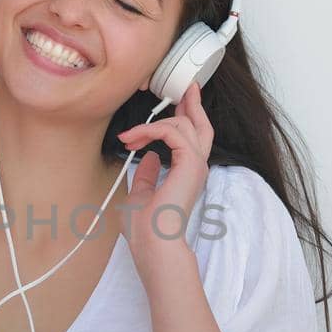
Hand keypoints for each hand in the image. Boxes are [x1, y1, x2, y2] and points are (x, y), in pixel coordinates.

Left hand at [114, 82, 213, 282]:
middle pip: (201, 126)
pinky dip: (150, 130)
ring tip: (129, 135)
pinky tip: (133, 140)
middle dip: (192, 104)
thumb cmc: (147, 229)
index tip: (177, 105)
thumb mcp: (141, 195)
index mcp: (188, 175)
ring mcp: (195, 165)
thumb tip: (148, 158)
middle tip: (186, 87)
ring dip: (152, 123)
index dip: (186, 119)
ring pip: (184, 125)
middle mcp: (196, 168)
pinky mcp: (189, 163)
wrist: (154, 244)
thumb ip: (147, 175)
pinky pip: (172, 132)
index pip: (193, 140)